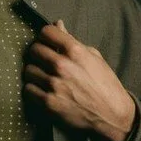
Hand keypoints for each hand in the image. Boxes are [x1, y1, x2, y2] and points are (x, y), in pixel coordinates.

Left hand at [22, 19, 136, 140]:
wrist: (113, 116)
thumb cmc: (105, 84)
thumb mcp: (93, 57)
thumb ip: (72, 40)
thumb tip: (57, 23)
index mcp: (75, 51)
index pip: (46, 32)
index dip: (46, 36)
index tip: (48, 42)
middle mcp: (63, 66)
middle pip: (34, 50)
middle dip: (38, 53)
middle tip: (43, 60)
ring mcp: (54, 84)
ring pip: (28, 70)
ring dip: (34, 72)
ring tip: (43, 76)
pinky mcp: (49, 103)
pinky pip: (28, 89)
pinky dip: (33, 90)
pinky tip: (42, 90)